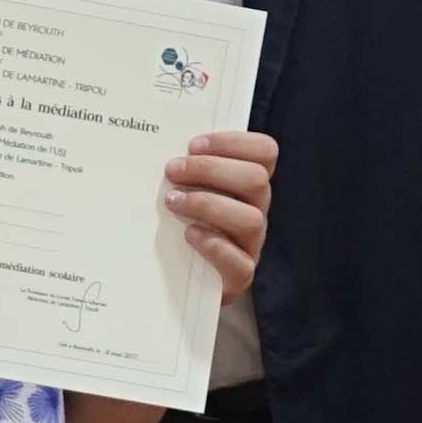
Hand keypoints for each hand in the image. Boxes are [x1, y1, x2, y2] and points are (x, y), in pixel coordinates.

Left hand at [163, 129, 276, 297]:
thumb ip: (184, 169)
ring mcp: (251, 245)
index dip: (234, 142)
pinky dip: (214, 245)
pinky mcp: (240, 277)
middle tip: (172, 170)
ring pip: (251, 219)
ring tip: (173, 203)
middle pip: (256, 180)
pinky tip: (188, 234)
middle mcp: (256, 211)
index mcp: (247, 184)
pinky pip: (241, 263)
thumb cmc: (179, 222)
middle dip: (211, 169)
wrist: (179, 280)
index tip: (193, 145)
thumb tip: (156, 144)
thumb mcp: (185, 190)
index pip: (265, 152)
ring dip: (208, 204)